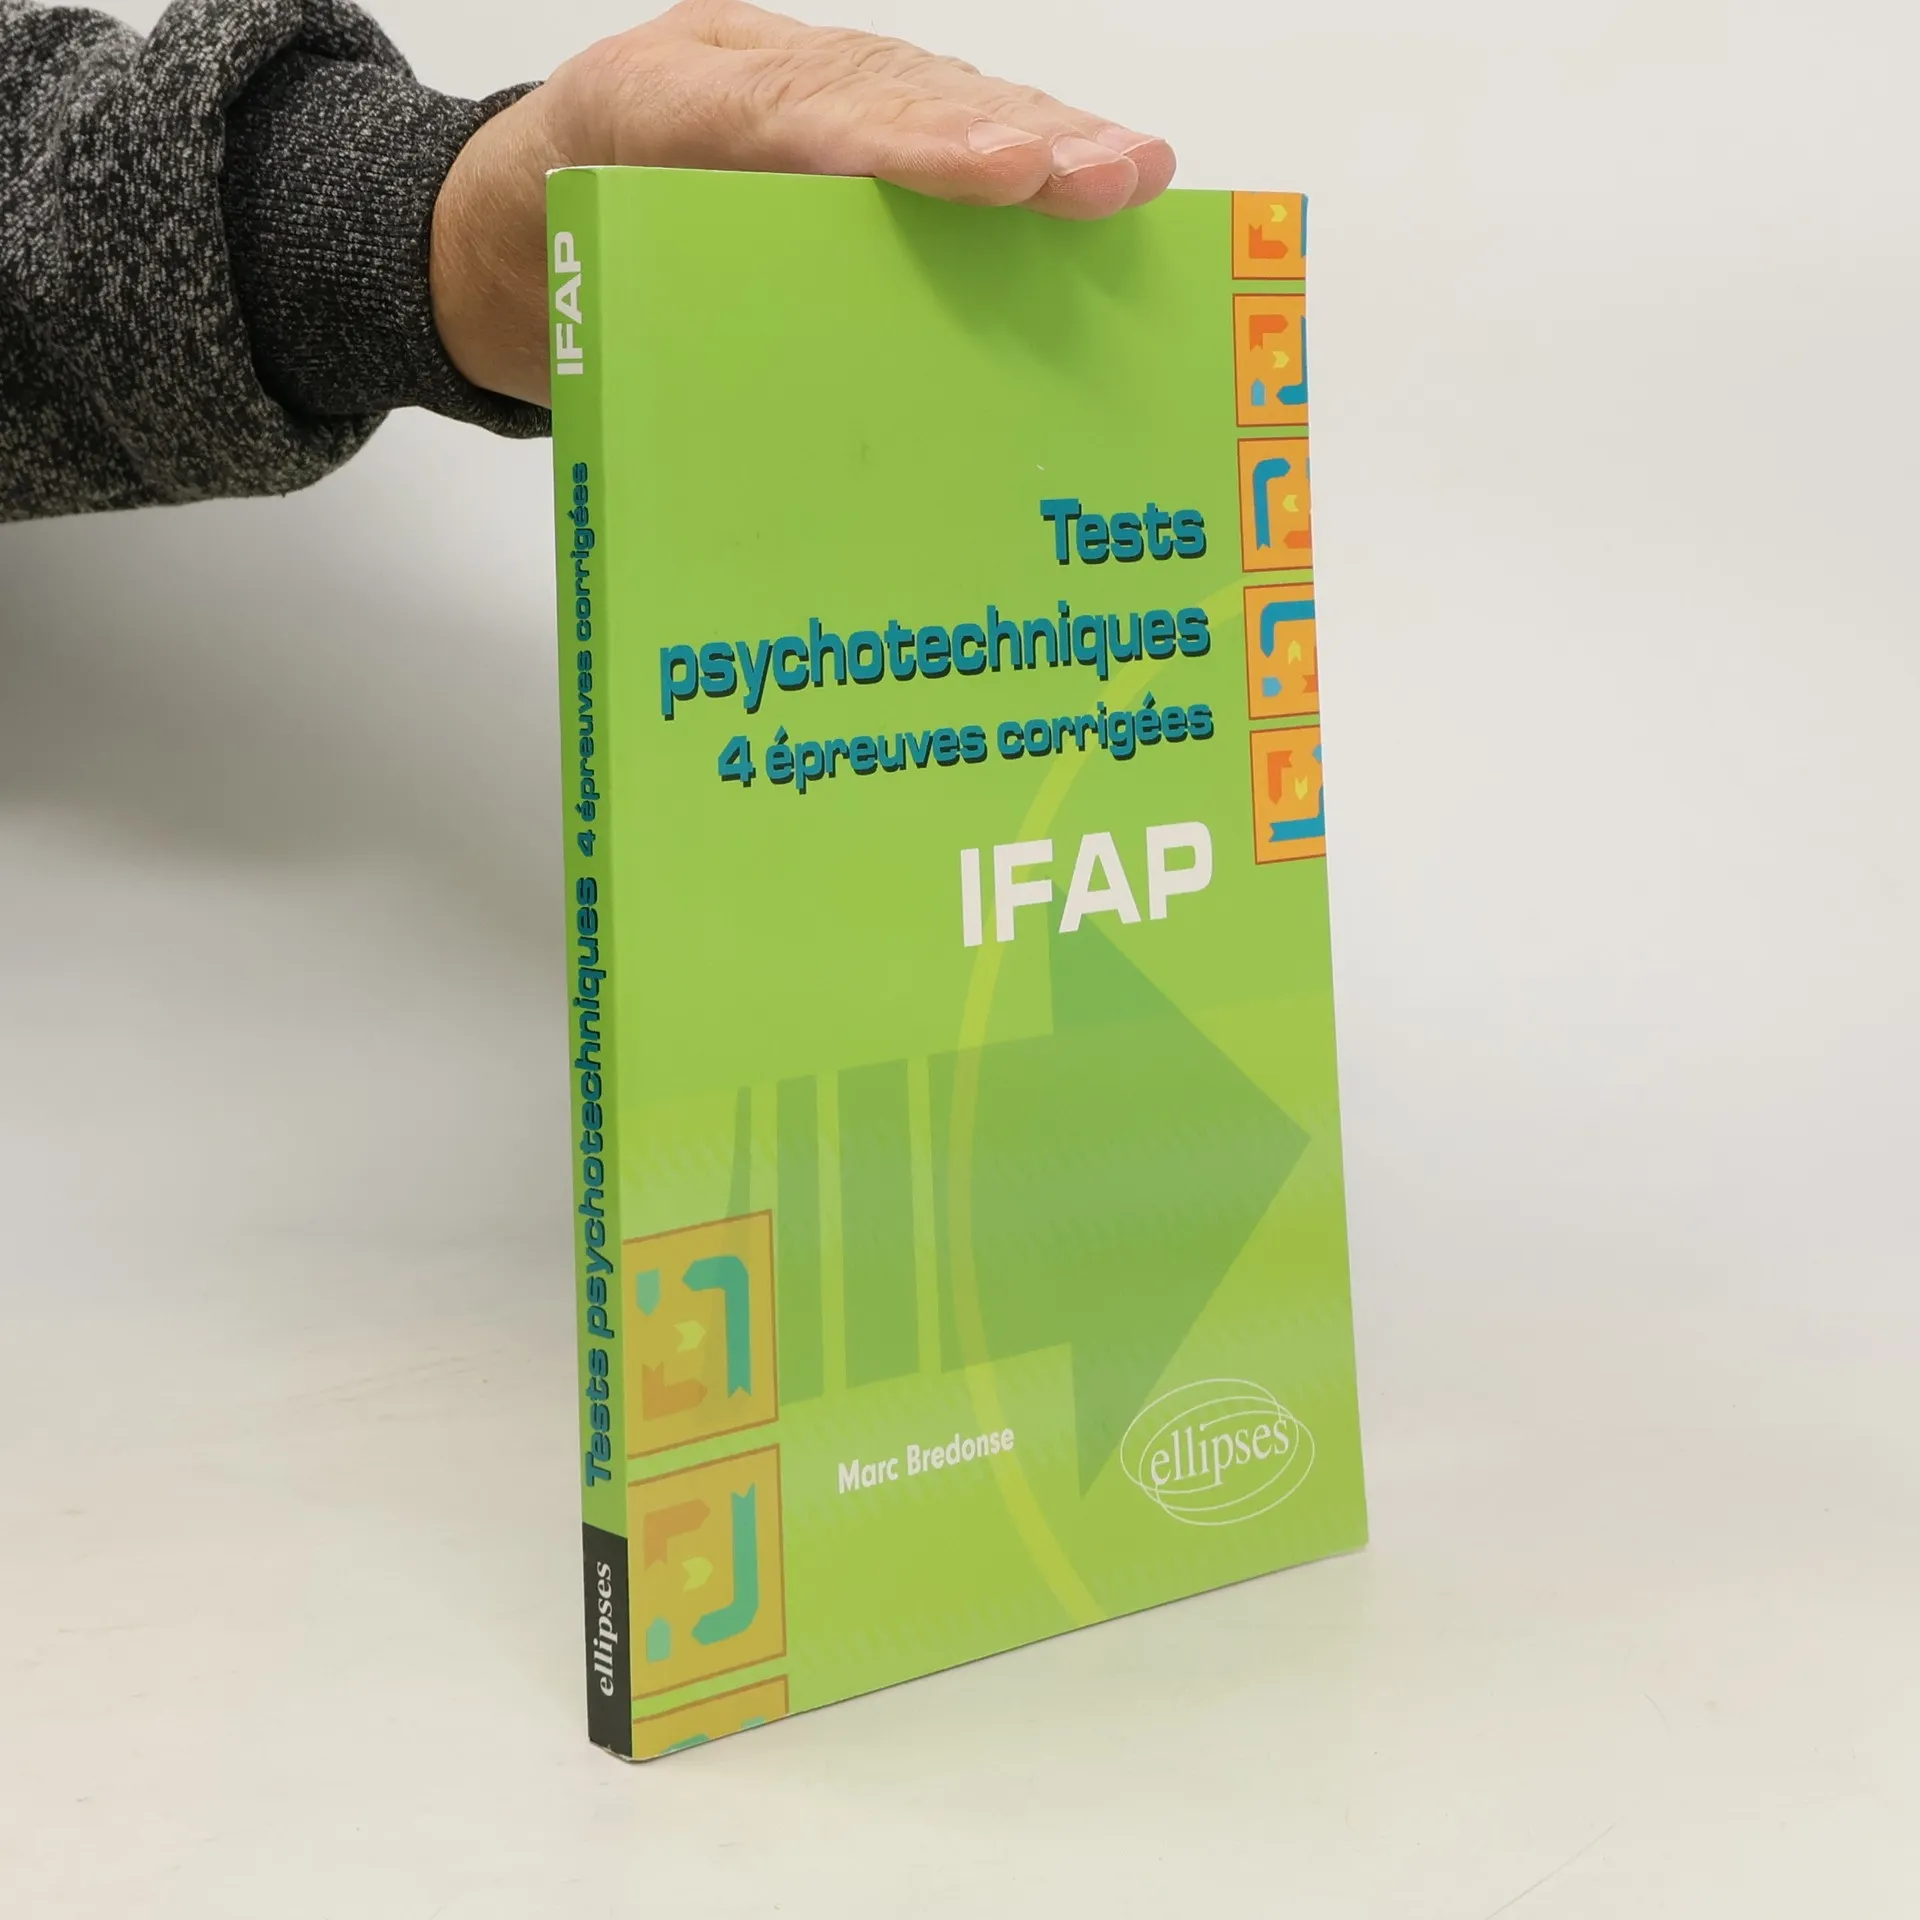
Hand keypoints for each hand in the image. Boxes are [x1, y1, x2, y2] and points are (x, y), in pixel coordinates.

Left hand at [429, 0, 1176, 404]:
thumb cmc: (542, 269)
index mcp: (659, 108)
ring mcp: (789, 92)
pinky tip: (1091, 178)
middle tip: (1112, 174)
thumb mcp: (571, 309)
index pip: (798, 118)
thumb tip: (811, 423)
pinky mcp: (822, 130)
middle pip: (891, 94)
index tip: (1002, 175)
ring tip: (1133, 170)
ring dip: (1038, 137)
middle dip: (1011, 135)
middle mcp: (739, 82)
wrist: (492, 233)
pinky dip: (1010, 155)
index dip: (910, 145)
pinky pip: (920, 126)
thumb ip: (661, 328)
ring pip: (923, 98)